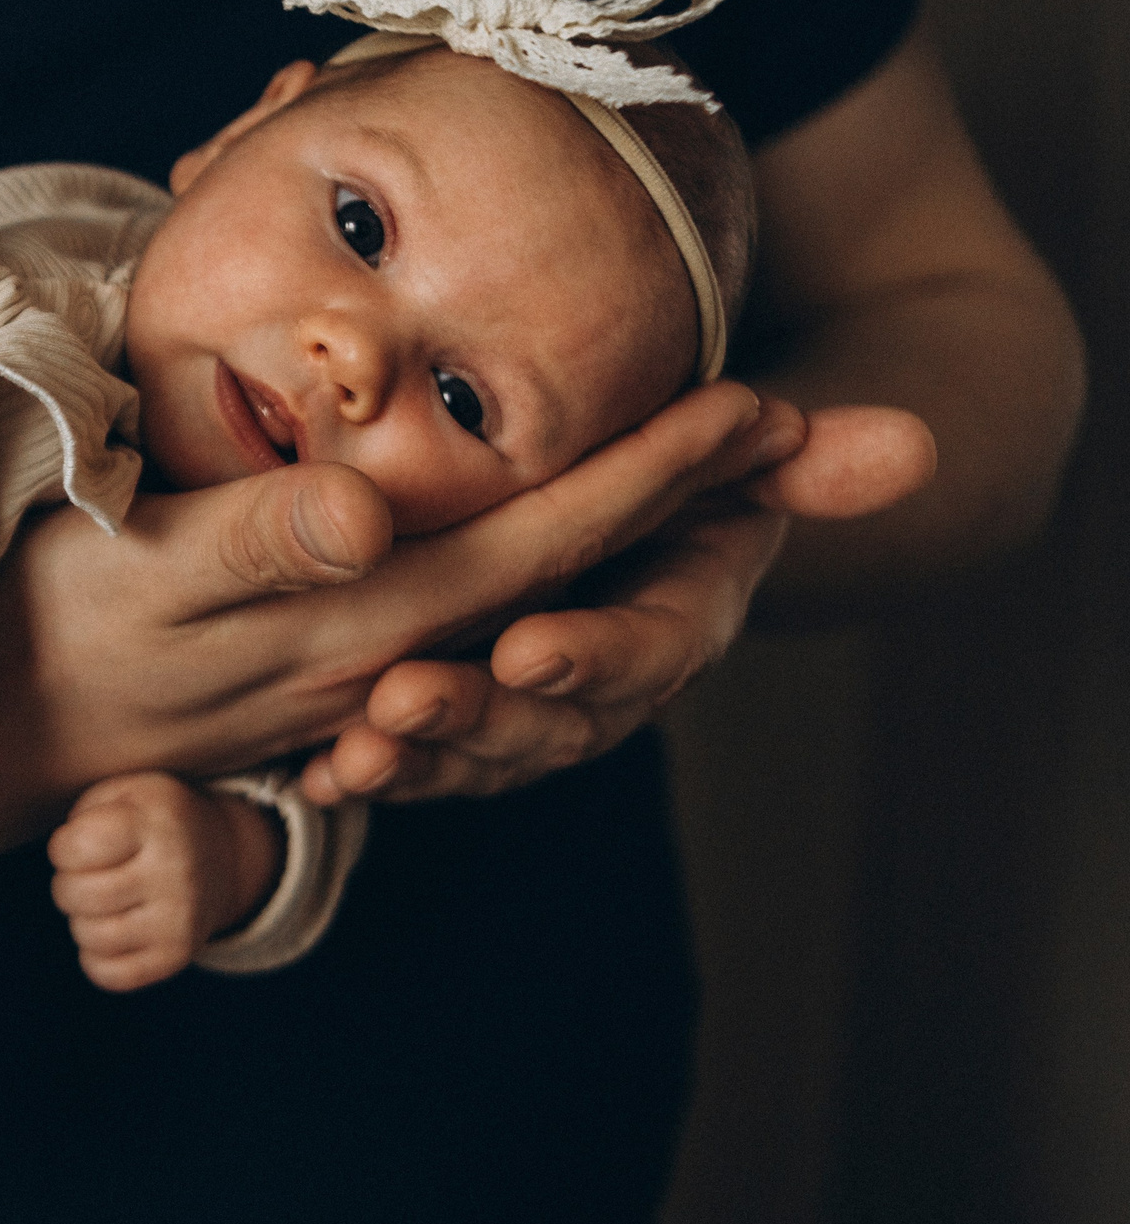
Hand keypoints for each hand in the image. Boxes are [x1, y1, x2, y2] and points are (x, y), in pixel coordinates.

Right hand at [0, 379, 786, 847]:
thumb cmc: (49, 629)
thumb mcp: (135, 578)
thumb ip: (257, 543)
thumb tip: (370, 507)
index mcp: (354, 616)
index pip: (537, 537)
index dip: (647, 470)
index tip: (754, 403)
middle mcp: (381, 652)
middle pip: (564, 573)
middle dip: (676, 500)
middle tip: (781, 422)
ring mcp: (357, 671)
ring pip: (524, 601)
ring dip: (619, 541)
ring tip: (704, 475)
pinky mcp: (321, 673)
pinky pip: (460, 624)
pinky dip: (534, 583)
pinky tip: (557, 551)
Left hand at [47, 773, 277, 992]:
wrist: (220, 855)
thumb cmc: (150, 820)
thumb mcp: (124, 792)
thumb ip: (84, 815)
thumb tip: (64, 863)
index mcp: (158, 823)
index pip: (77, 847)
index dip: (63, 847)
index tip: (78, 844)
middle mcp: (175, 872)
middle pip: (78, 895)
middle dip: (67, 884)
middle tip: (86, 874)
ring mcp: (179, 919)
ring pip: (90, 937)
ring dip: (80, 919)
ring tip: (100, 900)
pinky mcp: (176, 956)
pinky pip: (108, 974)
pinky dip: (95, 956)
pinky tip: (110, 928)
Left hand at [300, 402, 935, 804]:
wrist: (623, 517)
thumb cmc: (671, 470)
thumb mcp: (730, 455)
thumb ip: (800, 458)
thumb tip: (913, 447)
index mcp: (671, 624)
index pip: (644, 654)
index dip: (594, 657)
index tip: (531, 651)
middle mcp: (602, 684)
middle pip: (548, 724)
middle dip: (479, 721)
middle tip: (402, 705)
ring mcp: (528, 712)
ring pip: (477, 756)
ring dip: (418, 761)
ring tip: (350, 756)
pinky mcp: (459, 722)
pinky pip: (418, 760)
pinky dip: (370, 774)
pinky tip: (311, 776)